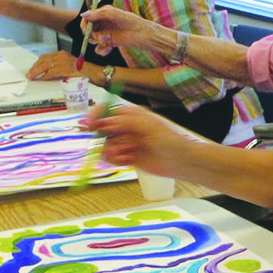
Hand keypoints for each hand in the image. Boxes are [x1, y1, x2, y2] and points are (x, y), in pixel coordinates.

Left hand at [26, 50, 82, 81]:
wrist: (92, 72)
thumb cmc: (82, 70)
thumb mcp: (69, 65)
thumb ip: (59, 66)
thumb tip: (48, 72)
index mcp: (62, 54)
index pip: (46, 56)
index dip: (38, 63)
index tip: (33, 68)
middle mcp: (61, 56)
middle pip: (43, 60)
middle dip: (35, 67)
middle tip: (29, 73)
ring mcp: (63, 62)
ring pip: (45, 66)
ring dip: (37, 72)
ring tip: (32, 76)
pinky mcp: (64, 69)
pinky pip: (51, 72)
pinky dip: (45, 76)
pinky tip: (41, 79)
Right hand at [81, 4, 159, 56]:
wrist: (143, 35)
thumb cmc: (132, 21)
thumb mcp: (114, 14)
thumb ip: (98, 14)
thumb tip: (83, 15)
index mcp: (103, 14)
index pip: (87, 19)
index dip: (85, 25)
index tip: (87, 30)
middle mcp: (103, 24)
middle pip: (88, 31)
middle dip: (92, 34)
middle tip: (100, 36)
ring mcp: (105, 34)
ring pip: (93, 40)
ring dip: (99, 41)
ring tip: (108, 40)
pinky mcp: (110, 44)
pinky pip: (99, 49)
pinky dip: (102, 50)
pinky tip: (108, 49)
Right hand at [85, 102, 201, 175]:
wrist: (181, 162)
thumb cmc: (170, 140)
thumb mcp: (148, 126)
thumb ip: (125, 122)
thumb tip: (103, 122)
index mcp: (131, 115)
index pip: (106, 111)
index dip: (95, 116)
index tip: (90, 126)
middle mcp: (125, 127)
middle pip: (102, 129)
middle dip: (106, 137)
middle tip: (120, 143)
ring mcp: (125, 142)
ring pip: (105, 145)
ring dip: (114, 150)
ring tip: (130, 153)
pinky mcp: (126, 157)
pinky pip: (111, 157)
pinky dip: (116, 159)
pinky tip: (129, 160)